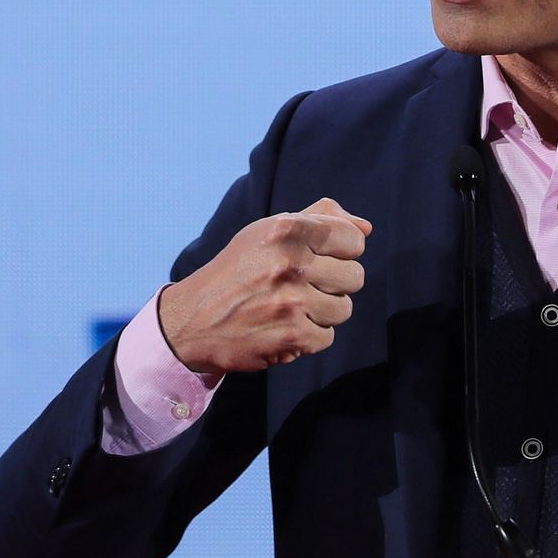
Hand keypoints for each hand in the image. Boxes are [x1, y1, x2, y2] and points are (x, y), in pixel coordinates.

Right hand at [157, 197, 370, 374]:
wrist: (191, 319)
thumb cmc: (237, 270)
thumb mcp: (268, 231)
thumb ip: (319, 219)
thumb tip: (366, 227)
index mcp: (287, 229)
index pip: (354, 240)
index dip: (340, 253)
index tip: (317, 259)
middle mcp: (290, 262)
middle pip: (355, 277)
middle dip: (333, 284)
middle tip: (300, 287)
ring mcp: (291, 301)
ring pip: (344, 309)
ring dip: (321, 313)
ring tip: (290, 308)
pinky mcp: (290, 336)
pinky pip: (326, 337)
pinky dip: (308, 337)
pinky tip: (283, 328)